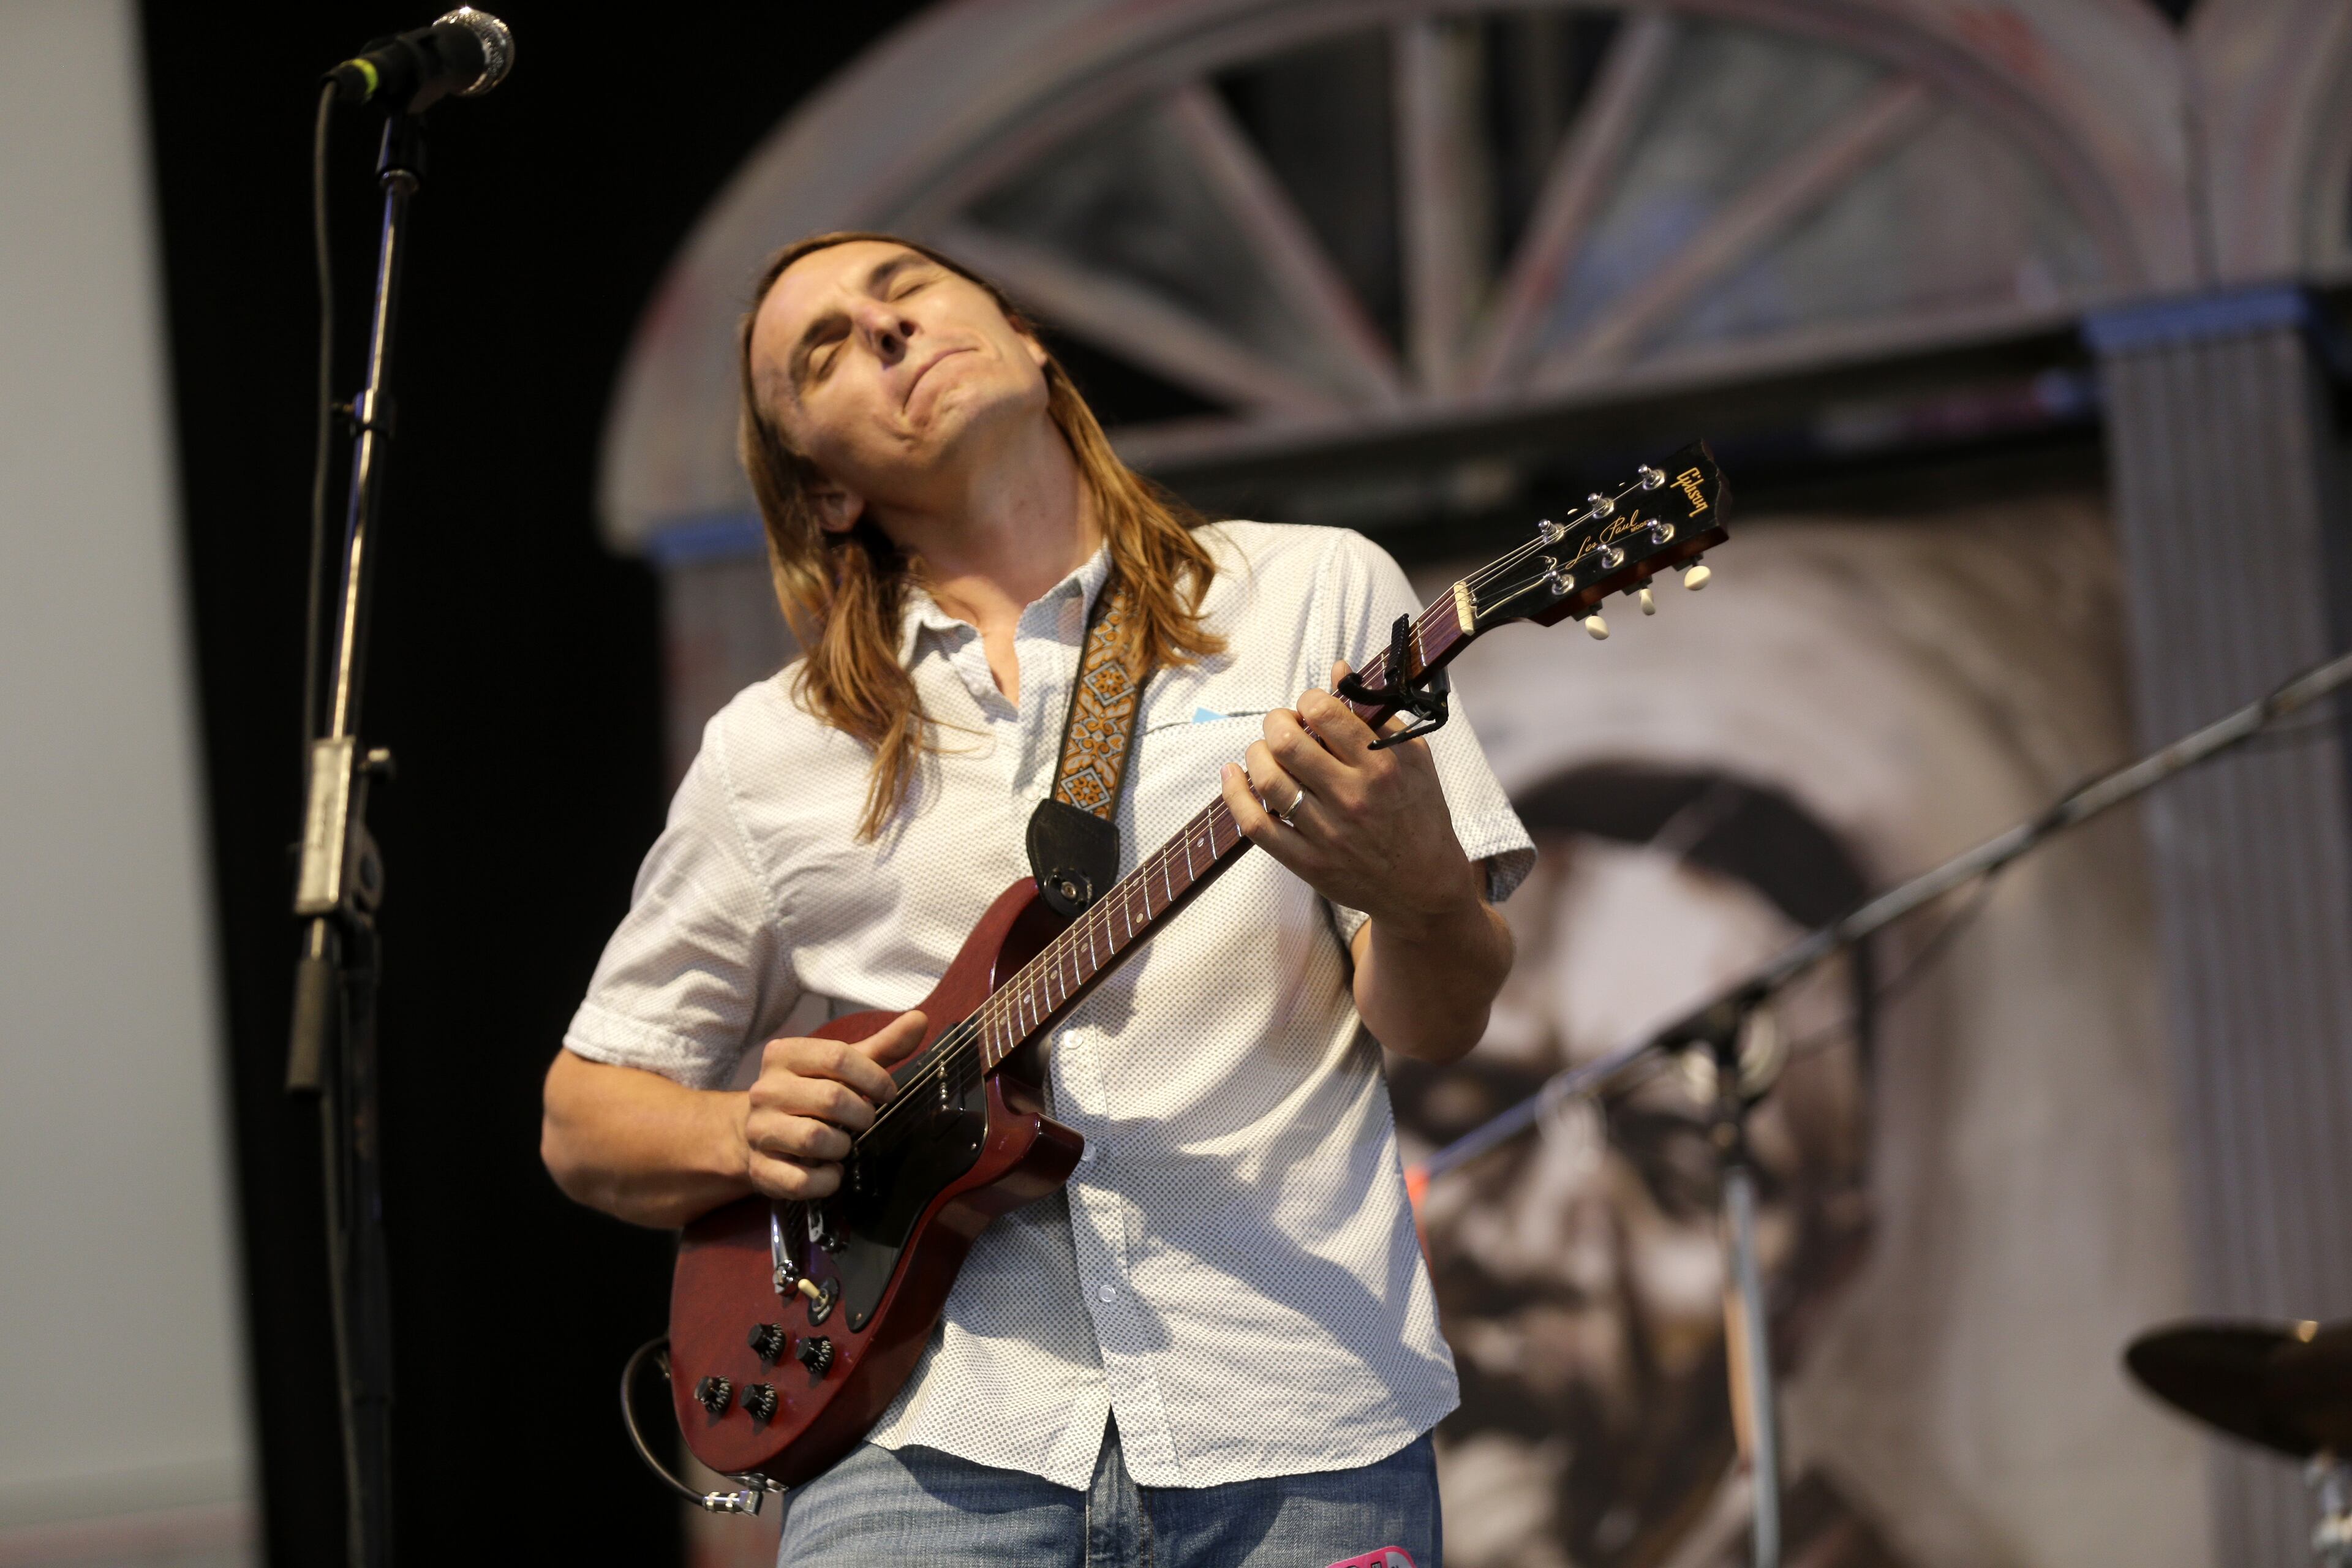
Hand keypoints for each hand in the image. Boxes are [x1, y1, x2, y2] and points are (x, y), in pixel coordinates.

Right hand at [742, 1010, 926, 1199]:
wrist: (758, 1128)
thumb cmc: (810, 1092)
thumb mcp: (842, 1066)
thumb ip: (882, 1046)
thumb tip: (920, 1020)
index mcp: (784, 1055)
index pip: (837, 1056)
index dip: (873, 1077)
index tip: (887, 1093)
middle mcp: (766, 1090)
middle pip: (831, 1098)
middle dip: (862, 1114)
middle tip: (865, 1120)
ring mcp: (758, 1130)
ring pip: (814, 1139)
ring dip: (843, 1146)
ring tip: (844, 1143)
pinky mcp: (760, 1169)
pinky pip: (801, 1181)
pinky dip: (826, 1181)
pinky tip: (832, 1172)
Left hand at [1219, 660, 1481, 936]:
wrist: (1424, 885)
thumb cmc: (1420, 813)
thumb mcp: (1413, 757)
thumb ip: (1376, 713)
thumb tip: (1337, 669)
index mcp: (1381, 763)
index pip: (1324, 712)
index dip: (1307, 701)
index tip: (1311, 709)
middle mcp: (1353, 796)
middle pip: (1286, 742)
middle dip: (1276, 723)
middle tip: (1283, 727)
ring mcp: (1327, 832)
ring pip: (1268, 780)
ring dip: (1256, 754)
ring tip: (1265, 752)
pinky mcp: (1307, 862)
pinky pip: (1256, 825)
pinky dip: (1235, 795)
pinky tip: (1232, 774)